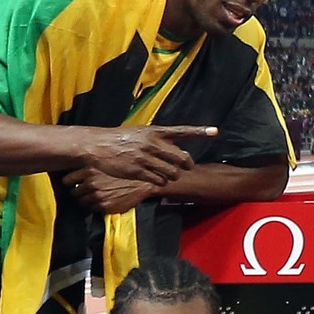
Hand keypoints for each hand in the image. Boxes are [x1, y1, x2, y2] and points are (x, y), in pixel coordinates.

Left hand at [64, 167, 159, 214]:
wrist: (145, 183)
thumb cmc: (128, 172)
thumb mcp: (109, 163)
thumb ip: (94, 166)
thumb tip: (81, 168)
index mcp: (90, 169)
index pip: (67, 179)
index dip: (70, 182)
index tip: (74, 183)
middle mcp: (91, 181)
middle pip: (73, 191)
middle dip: (78, 191)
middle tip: (85, 191)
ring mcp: (96, 194)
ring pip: (81, 201)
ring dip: (86, 200)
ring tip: (94, 197)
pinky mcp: (103, 205)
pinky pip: (91, 208)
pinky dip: (94, 206)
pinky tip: (102, 201)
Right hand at [78, 124, 218, 186]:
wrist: (97, 145)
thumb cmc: (120, 138)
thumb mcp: (140, 132)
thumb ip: (158, 139)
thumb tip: (176, 149)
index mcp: (155, 131)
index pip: (182, 131)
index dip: (200, 132)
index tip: (215, 131)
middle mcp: (153, 144)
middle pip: (182, 158)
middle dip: (186, 165)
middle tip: (186, 167)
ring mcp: (146, 158)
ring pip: (172, 173)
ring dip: (173, 176)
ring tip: (168, 174)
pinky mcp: (138, 171)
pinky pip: (159, 181)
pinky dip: (161, 182)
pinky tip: (156, 179)